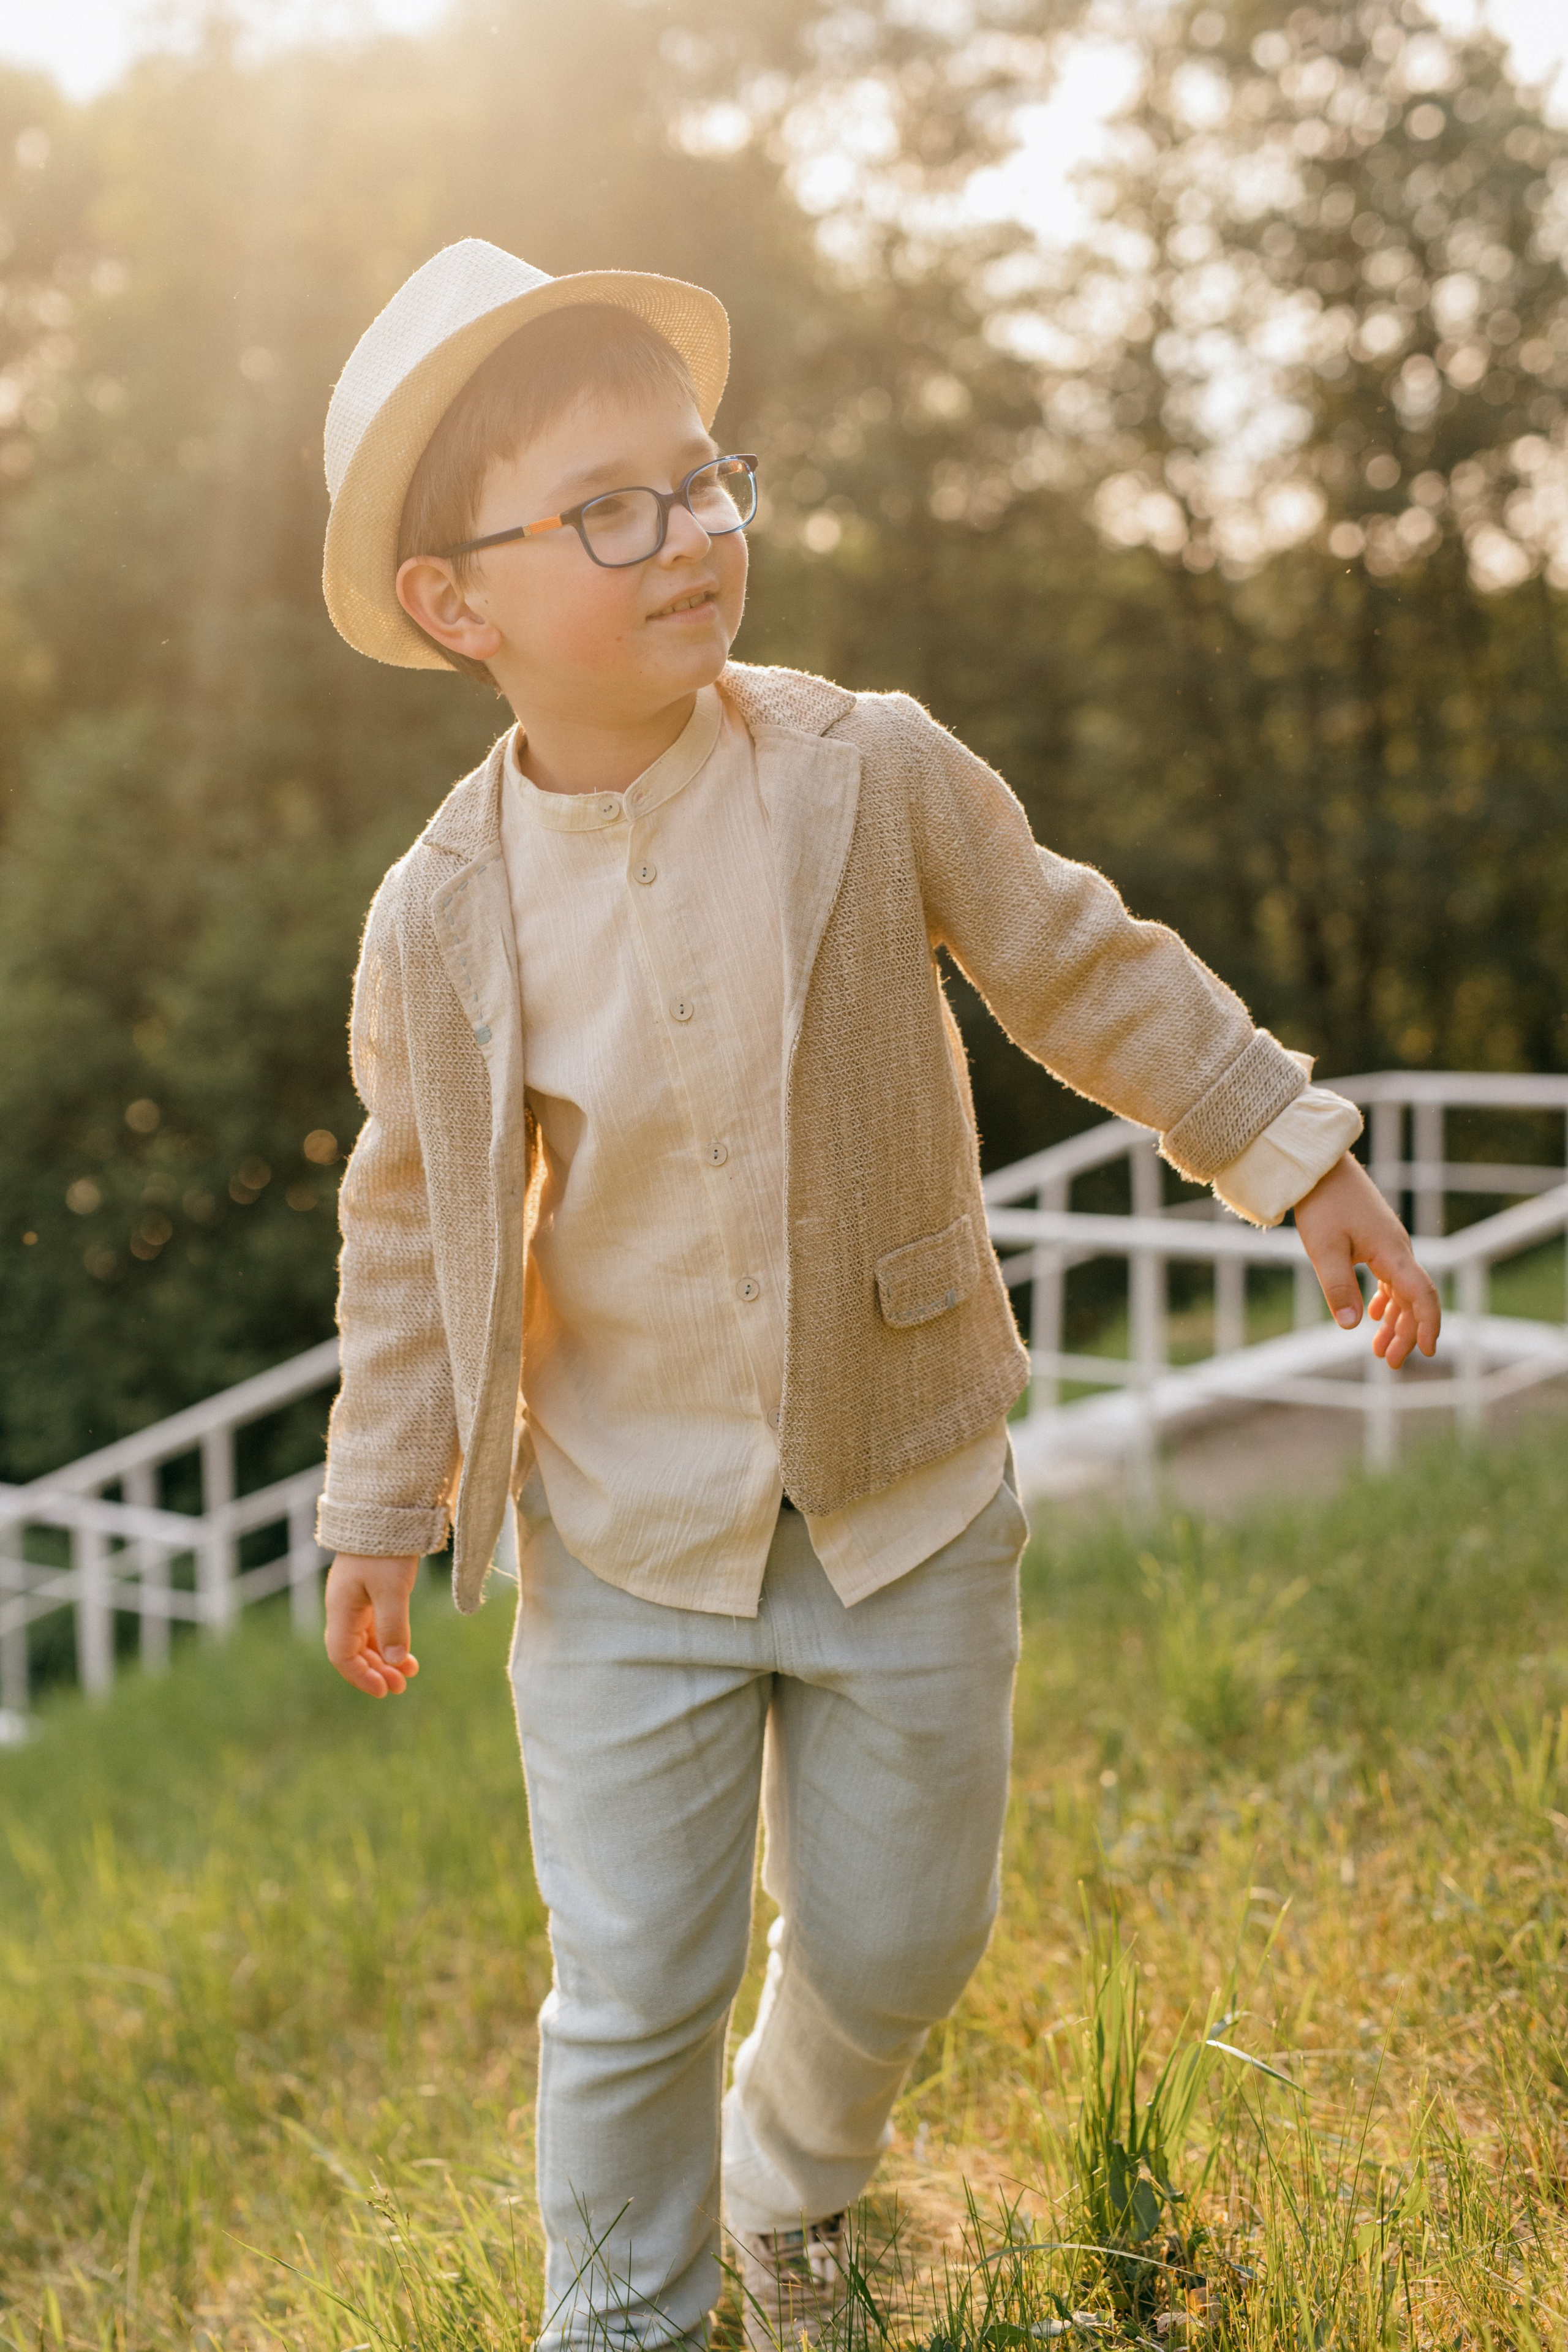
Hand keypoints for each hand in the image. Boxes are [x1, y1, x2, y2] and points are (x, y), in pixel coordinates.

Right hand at [324, 1554, 420, 1695]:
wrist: (389, 1509)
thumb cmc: (388, 1548)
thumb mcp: (393, 1588)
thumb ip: (393, 1625)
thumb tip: (396, 1660)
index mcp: (341, 1607)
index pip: (342, 1655)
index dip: (361, 1676)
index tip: (385, 1690)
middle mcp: (344, 1606)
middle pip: (353, 1651)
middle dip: (376, 1671)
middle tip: (402, 1686)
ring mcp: (357, 1599)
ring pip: (366, 1640)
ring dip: (384, 1658)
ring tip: (410, 1673)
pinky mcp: (371, 1591)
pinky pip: (375, 1626)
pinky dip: (389, 1641)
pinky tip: (407, 1652)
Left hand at [1293, 1153, 1440, 1369]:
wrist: (1321, 1169)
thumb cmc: (1322, 1205)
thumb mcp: (1324, 1249)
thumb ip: (1337, 1287)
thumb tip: (1351, 1326)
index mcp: (1392, 1252)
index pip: (1422, 1294)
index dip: (1427, 1324)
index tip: (1428, 1351)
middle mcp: (1397, 1250)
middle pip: (1413, 1299)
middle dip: (1406, 1332)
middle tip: (1390, 1361)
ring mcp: (1388, 1245)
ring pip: (1401, 1291)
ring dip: (1394, 1320)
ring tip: (1381, 1349)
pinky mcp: (1376, 1241)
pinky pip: (1389, 1277)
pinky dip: (1384, 1300)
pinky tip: (1372, 1315)